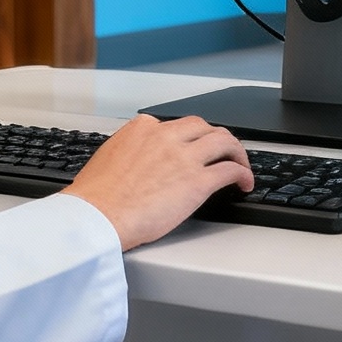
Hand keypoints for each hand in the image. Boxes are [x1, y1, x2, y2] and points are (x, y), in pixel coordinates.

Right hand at [61, 114, 253, 250]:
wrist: (97, 217)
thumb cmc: (97, 197)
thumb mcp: (109, 158)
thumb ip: (128, 152)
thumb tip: (134, 162)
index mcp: (142, 129)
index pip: (174, 125)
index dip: (187, 138)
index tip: (190, 147)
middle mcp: (166, 137)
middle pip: (203, 127)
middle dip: (216, 137)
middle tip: (221, 150)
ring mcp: (185, 158)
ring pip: (224, 142)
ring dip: (236, 152)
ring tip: (240, 164)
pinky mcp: (198, 182)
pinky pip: (230, 170)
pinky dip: (243, 174)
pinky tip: (244, 183)